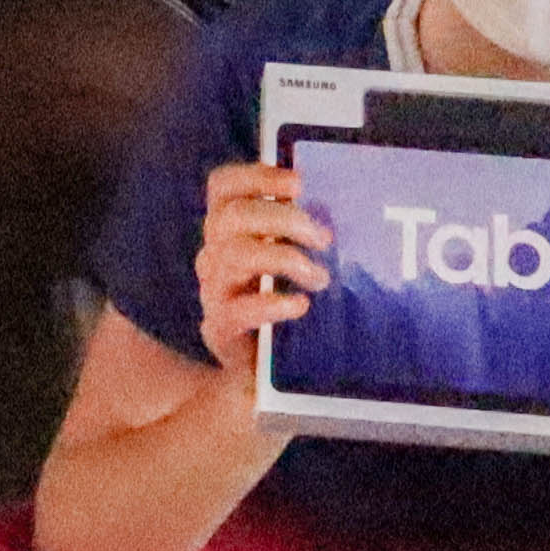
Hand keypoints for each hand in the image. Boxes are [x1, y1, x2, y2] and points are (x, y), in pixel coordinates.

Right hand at [191, 159, 326, 372]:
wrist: (258, 374)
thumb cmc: (283, 305)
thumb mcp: (290, 261)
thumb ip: (301, 233)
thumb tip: (337, 207)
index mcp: (227, 229)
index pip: (223, 186)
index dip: (257, 176)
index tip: (298, 183)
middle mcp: (213, 254)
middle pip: (231, 216)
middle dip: (283, 218)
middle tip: (324, 238)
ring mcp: (212, 291)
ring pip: (232, 255)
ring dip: (283, 259)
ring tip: (320, 278)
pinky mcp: (218, 328)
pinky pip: (236, 309)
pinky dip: (272, 303)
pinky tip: (300, 306)